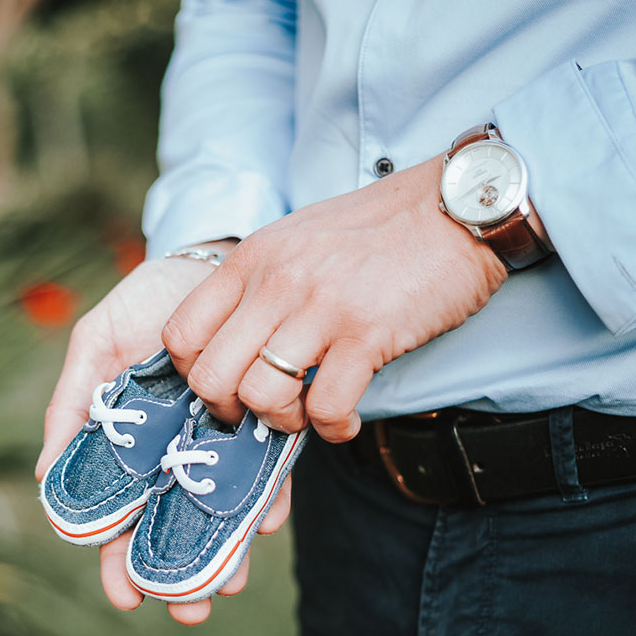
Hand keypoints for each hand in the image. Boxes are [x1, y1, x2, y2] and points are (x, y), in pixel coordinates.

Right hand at [36, 247, 291, 624]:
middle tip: (191, 611)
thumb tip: (48, 478)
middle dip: (182, 572)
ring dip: (226, 551)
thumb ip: (72, 406)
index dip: (118, 558)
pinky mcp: (265, 425)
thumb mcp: (94, 347)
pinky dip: (267, 497)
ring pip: (221, 510)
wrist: (206, 267)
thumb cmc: (141, 306)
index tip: (126, 597)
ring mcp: (221, 445)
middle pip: (174, 525)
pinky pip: (268, 470)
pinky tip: (265, 521)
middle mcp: (175, 454)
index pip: (119, 514)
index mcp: (130, 446)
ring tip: (230, 583)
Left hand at [161, 154, 507, 442]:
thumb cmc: (377, 232)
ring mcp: (320, 308)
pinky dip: (332, 429)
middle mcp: (275, 283)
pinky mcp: (366, 333)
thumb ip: (259, 287)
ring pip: (260, 397)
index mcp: (251, 260)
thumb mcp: (296, 242)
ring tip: (308, 414)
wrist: (454, 206)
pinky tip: (345, 421)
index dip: (194, 377)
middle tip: (264, 412)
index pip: (181, 335)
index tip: (226, 387)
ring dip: (283, 423)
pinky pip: (326, 408)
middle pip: (211, 378)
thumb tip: (236, 350)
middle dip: (230, 413)